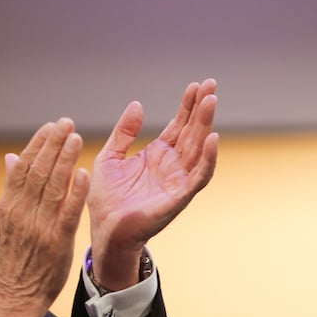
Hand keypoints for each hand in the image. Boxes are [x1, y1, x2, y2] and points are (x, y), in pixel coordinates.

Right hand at [0, 118, 88, 316]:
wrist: (15, 293)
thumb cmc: (15, 256)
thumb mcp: (7, 218)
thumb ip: (12, 187)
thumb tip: (9, 156)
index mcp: (9, 204)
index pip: (23, 166)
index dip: (38, 144)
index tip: (51, 126)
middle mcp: (22, 212)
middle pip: (38, 171)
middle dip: (53, 144)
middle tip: (67, 123)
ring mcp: (39, 226)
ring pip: (52, 186)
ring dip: (65, 160)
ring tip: (76, 138)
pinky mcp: (56, 241)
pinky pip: (67, 213)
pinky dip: (75, 192)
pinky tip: (84, 173)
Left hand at [86, 79, 218, 289]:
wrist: (104, 231)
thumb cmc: (106, 199)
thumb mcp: (110, 157)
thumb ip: (124, 132)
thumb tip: (137, 104)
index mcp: (157, 155)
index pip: (178, 125)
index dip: (187, 106)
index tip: (196, 85)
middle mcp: (172, 165)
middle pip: (192, 131)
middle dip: (202, 109)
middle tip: (210, 85)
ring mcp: (177, 181)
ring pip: (198, 148)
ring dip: (206, 125)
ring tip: (210, 101)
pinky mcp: (179, 197)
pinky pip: (199, 176)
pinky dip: (208, 159)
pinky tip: (212, 139)